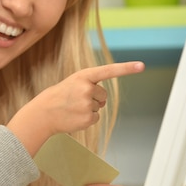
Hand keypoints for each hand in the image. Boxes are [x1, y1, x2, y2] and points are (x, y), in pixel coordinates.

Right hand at [8, 61, 144, 155]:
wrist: (43, 113)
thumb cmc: (59, 97)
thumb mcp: (73, 83)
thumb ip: (90, 86)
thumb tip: (102, 102)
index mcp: (84, 76)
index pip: (108, 71)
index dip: (126, 68)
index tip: (141, 66)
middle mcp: (87, 88)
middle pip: (103, 95)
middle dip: (94, 98)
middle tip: (75, 100)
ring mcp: (87, 104)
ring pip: (99, 107)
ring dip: (88, 109)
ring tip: (72, 108)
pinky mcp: (88, 118)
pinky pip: (96, 118)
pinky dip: (87, 119)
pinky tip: (74, 116)